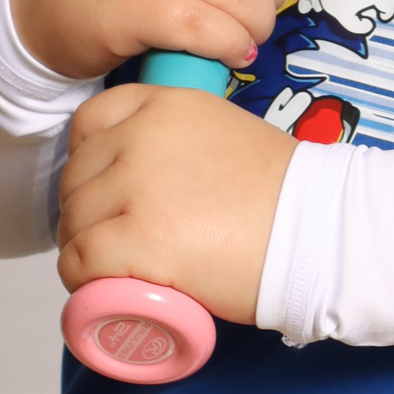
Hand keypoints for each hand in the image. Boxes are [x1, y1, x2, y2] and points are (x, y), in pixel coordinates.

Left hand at [56, 84, 294, 324]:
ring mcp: (137, 187)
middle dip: (86, 211)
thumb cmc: (285, 195)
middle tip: (113, 239)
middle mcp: (143, 137)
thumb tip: (156, 173)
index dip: (87, 160)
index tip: (103, 189)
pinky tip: (100, 288)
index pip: (91, 122)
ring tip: (113, 268)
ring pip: (74, 221)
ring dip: (84, 247)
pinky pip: (80, 261)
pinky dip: (82, 280)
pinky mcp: (137, 239)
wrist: (319, 232)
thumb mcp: (226, 133)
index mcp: (166, 105)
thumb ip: (184, 139)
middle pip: (77, 177)